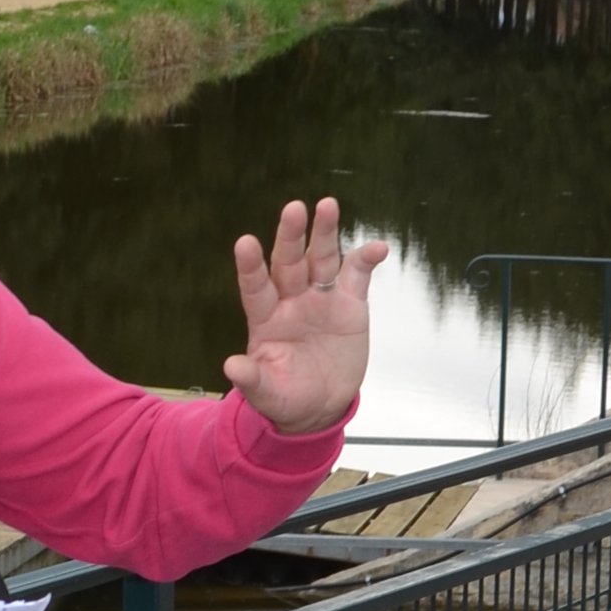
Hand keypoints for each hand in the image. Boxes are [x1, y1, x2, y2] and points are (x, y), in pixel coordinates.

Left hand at [225, 196, 386, 435]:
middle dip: (291, 236)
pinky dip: (367, 259)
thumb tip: (231, 367)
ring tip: (327, 205)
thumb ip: (252, 379)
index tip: (246, 243)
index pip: (255, 287)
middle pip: (290, 262)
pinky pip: (358, 275)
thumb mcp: (267, 394)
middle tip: (293, 209)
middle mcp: (291, 300)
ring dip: (325, 232)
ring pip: (322, 258)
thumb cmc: (286, 397)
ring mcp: (321, 298)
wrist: (320, 405)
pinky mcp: (350, 304)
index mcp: (266, 319)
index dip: (251, 266)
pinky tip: (378, 247)